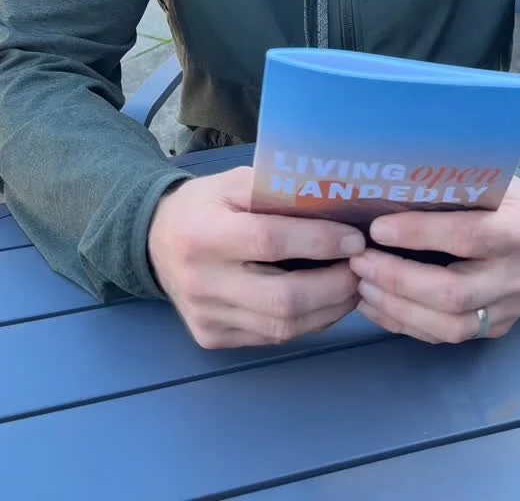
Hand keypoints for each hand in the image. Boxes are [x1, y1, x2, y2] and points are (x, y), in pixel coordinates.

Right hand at [147, 167, 364, 349]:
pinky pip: (272, 337)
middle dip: (335, 286)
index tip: (354, 238)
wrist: (155, 240)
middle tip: (362, 267)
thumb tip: (335, 201)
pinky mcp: (212, 338)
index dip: (318, 242)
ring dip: (329, 308)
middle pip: (282, 298)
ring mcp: (206, 317)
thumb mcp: (233, 182)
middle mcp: (201, 282)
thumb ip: (277, 190)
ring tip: (352, 284)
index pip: (269, 241)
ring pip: (283, 327)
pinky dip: (308, 322)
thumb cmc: (205, 205)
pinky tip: (325, 301)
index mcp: (203, 234)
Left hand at [350, 177, 519, 343]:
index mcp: (519, 229)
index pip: (467, 236)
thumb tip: (384, 189)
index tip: (377, 229)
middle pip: (454, 293)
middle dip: (398, 280)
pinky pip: (446, 337)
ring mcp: (511, 309)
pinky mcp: (497, 329)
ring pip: (449, 326)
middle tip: (359, 263)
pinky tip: (375, 305)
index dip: (418, 235)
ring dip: (396, 307)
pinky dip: (404, 323)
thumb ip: (447, 189)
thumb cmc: (498, 196)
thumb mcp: (483, 180)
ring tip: (361, 286)